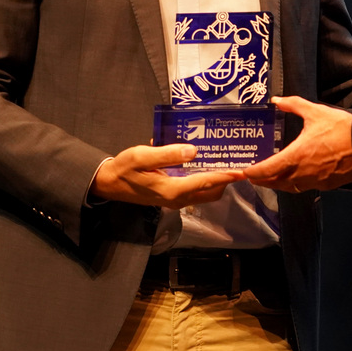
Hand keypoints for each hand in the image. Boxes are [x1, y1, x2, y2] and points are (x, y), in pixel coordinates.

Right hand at [89, 144, 244, 208]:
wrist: (109, 184)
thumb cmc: (125, 168)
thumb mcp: (142, 156)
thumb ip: (168, 154)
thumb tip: (193, 151)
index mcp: (173, 189)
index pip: (206, 182)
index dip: (226, 176)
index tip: (242, 170)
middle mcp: (178, 198)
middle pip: (211, 191)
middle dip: (226, 179)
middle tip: (237, 161)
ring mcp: (175, 199)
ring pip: (205, 192)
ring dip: (217, 180)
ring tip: (226, 160)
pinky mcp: (172, 196)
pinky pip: (196, 190)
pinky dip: (206, 180)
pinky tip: (205, 163)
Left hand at [244, 96, 351, 191]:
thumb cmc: (341, 129)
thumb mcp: (315, 112)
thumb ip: (294, 105)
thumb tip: (277, 100)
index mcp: (297, 155)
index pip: (268, 169)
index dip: (254, 173)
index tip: (245, 172)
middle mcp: (303, 172)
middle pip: (276, 182)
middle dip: (262, 180)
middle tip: (252, 176)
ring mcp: (315, 181)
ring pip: (290, 187)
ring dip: (278, 184)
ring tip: (270, 178)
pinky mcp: (327, 185)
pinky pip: (305, 187)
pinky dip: (295, 184)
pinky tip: (295, 177)